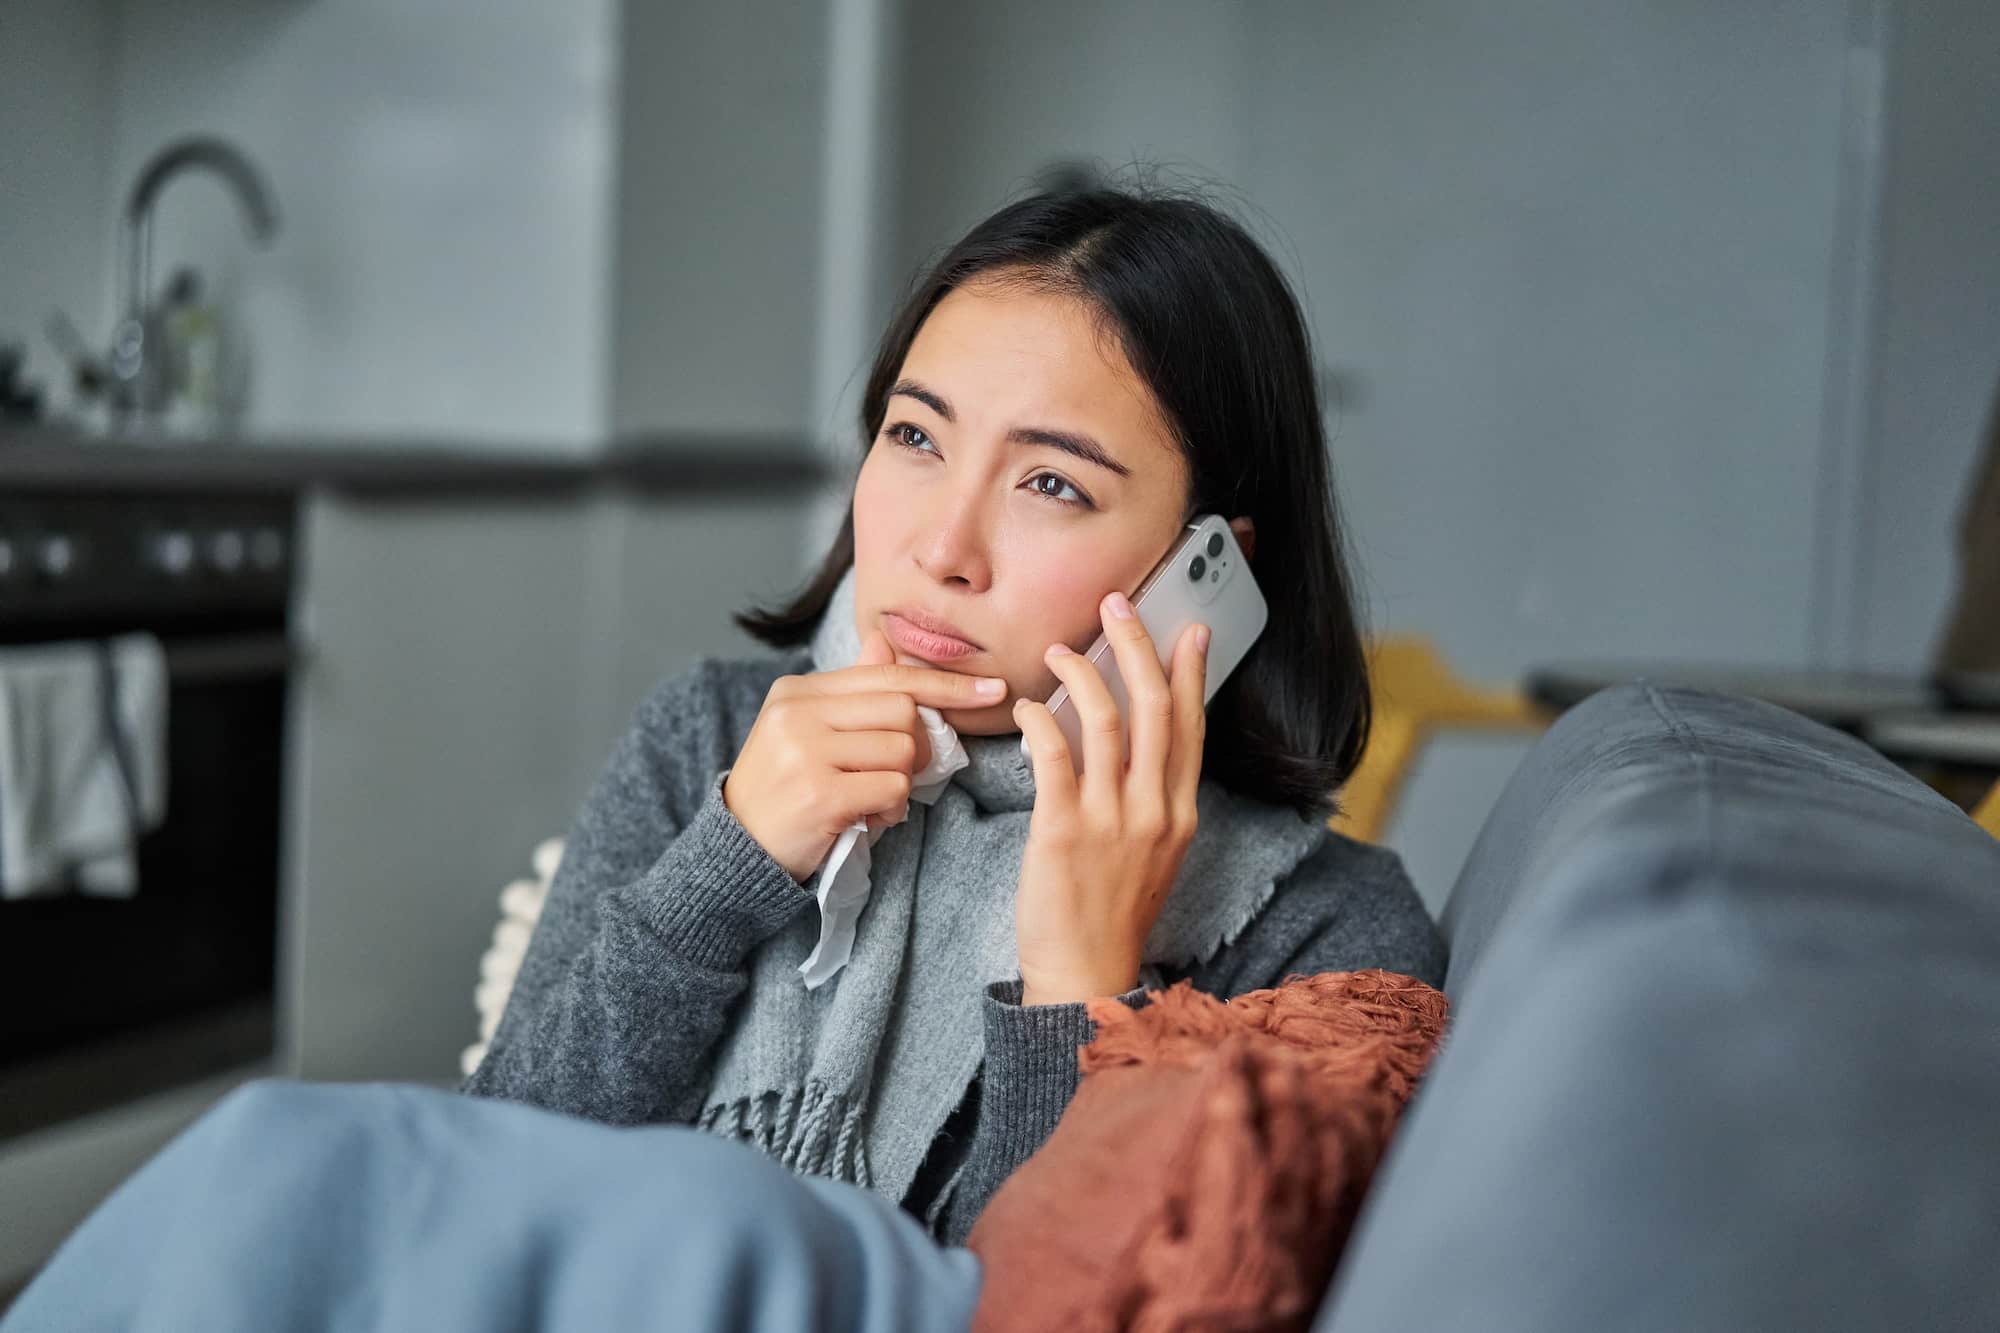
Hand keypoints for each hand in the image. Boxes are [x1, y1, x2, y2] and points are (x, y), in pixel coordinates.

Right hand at [723, 628, 1007, 881]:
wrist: (738, 850)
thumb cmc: (784, 790)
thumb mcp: (807, 732)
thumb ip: (851, 690)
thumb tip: (882, 642)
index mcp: (799, 691)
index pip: (889, 675)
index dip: (946, 684)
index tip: (992, 689)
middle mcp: (799, 713)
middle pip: (903, 710)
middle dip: (916, 747)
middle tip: (893, 774)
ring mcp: (806, 752)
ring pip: (902, 750)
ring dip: (901, 784)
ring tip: (871, 800)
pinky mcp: (819, 793)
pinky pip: (892, 788)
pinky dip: (891, 808)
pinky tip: (866, 818)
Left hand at [1010, 590, 1209, 1004]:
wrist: (1085, 975)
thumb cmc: (1111, 913)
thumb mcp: (1153, 854)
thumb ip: (1152, 800)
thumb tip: (1139, 745)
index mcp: (1180, 814)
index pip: (1191, 726)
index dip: (1190, 672)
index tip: (1189, 628)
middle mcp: (1154, 811)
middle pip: (1155, 708)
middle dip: (1137, 646)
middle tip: (1116, 605)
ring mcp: (1111, 820)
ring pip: (1106, 721)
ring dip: (1082, 672)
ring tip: (1060, 651)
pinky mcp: (1062, 831)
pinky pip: (1054, 756)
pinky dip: (1041, 720)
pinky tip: (1027, 705)